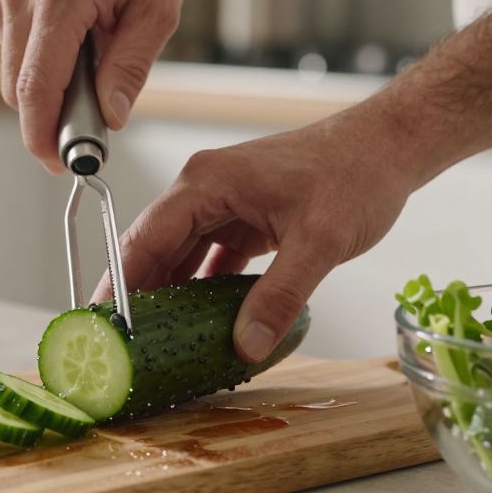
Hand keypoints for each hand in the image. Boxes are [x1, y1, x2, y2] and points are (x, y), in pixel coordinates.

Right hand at [0, 0, 194, 172]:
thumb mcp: (158, 11)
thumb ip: (129, 69)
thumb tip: (108, 120)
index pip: (37, 85)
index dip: (42, 134)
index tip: (57, 163)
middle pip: (18, 87)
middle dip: (50, 114)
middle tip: (91, 116)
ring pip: (12, 70)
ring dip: (45, 81)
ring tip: (88, 53)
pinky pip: (9, 45)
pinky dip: (36, 54)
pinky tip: (67, 30)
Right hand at [95, 112, 414, 361]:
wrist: (389, 146)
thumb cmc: (355, 174)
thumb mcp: (319, 242)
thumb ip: (278, 297)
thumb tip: (245, 346)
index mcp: (205, 183)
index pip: (144, 238)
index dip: (119, 283)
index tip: (102, 322)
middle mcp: (203, 190)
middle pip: (152, 249)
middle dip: (136, 295)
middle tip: (119, 343)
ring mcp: (222, 204)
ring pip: (179, 257)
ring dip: (168, 296)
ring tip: (151, 341)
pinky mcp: (242, 219)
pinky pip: (208, 259)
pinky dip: (201, 291)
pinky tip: (197, 324)